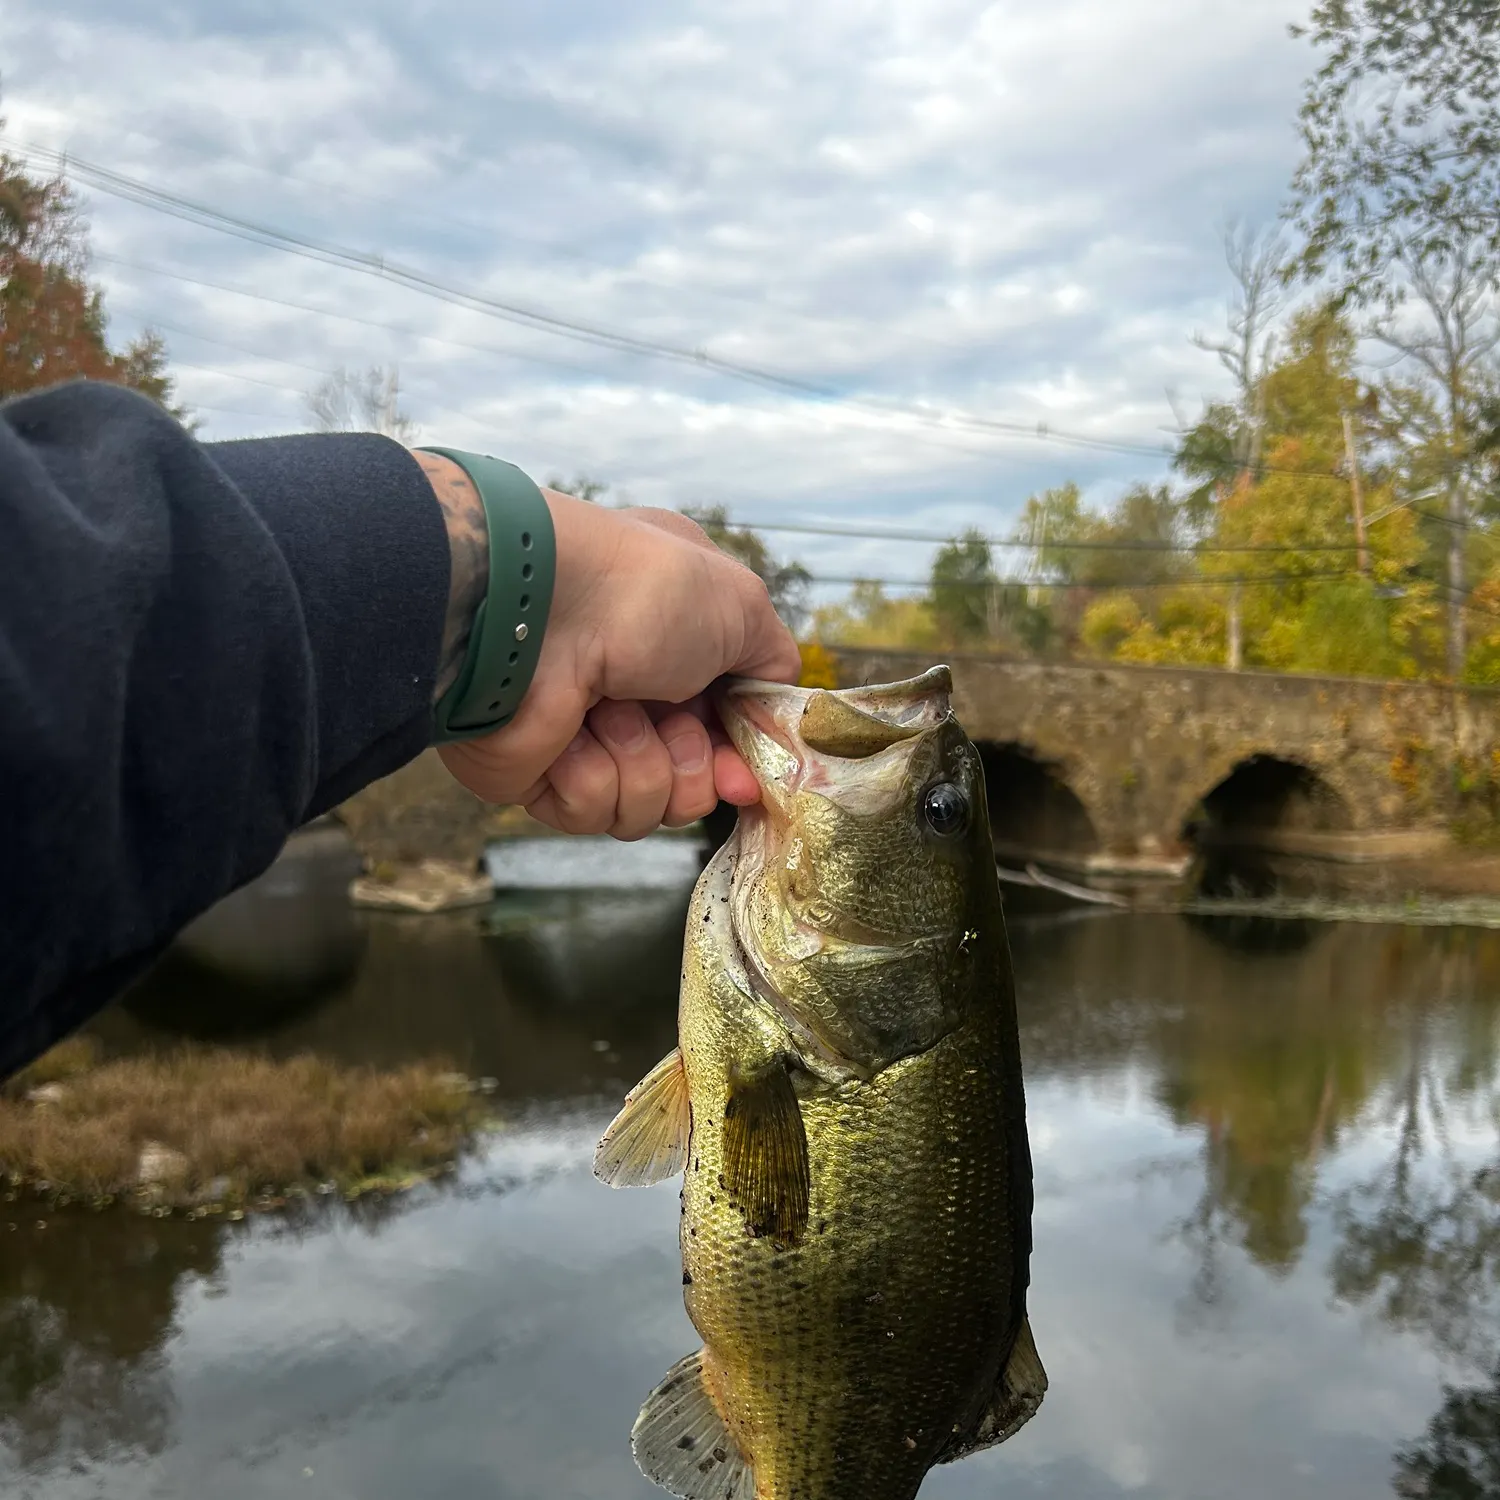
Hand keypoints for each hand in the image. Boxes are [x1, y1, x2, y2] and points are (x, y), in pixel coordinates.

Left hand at [434, 484, 800, 838]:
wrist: (527, 616)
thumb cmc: (637, 592)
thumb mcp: (742, 606)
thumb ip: (772, 661)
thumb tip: (774, 713)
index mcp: (677, 630)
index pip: (728, 716)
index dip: (743, 752)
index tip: (750, 772)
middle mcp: (633, 680)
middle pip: (694, 775)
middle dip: (695, 769)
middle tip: (677, 739)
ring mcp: (586, 729)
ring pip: (648, 804)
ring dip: (643, 766)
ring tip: (610, 716)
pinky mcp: (542, 773)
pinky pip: (594, 811)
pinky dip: (592, 776)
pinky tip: (572, 736)